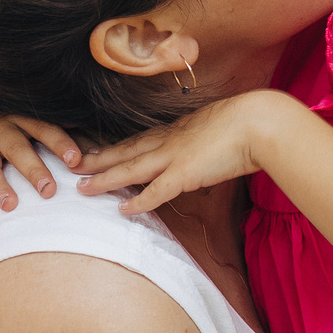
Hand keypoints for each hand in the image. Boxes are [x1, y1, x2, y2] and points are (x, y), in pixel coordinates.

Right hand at [0, 114, 83, 210]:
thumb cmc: (26, 118)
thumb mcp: (46, 118)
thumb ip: (73, 134)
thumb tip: (101, 155)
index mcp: (26, 116)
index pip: (46, 128)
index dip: (60, 144)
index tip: (75, 161)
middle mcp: (2, 127)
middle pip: (17, 148)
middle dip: (33, 169)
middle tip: (48, 191)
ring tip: (10, 205)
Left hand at [75, 92, 285, 215]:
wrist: (260, 122)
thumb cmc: (249, 123)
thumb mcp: (220, 130)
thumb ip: (206, 142)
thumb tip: (205, 152)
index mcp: (178, 131)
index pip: (139, 139)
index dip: (116, 146)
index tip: (95, 149)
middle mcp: (170, 141)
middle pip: (125, 150)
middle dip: (98, 158)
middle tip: (72, 163)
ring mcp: (175, 156)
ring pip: (130, 169)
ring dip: (105, 178)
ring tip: (81, 187)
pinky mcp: (186, 173)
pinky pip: (156, 191)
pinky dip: (138, 201)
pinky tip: (121, 211)